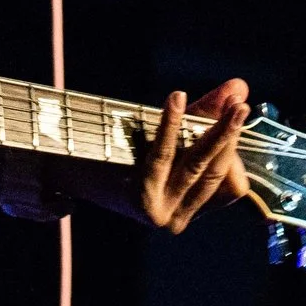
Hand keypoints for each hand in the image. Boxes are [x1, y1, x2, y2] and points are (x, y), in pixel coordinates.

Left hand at [61, 79, 250, 233]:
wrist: (62, 169)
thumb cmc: (118, 152)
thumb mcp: (168, 135)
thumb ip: (205, 114)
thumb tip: (241, 86)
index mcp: (187, 211)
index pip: (230, 187)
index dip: (235, 153)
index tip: (236, 116)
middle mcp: (176, 219)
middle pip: (214, 171)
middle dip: (230, 134)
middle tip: (243, 106)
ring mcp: (160, 214)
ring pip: (196, 165)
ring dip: (214, 130)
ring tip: (229, 102)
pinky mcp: (141, 200)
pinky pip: (164, 156)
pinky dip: (172, 125)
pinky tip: (177, 99)